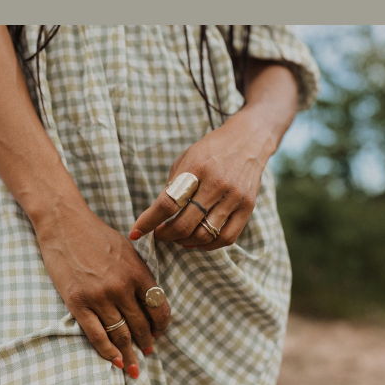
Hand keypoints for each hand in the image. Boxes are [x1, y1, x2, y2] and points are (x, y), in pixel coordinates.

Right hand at [35, 200, 171, 376]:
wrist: (64, 224)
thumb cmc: (96, 234)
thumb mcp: (128, 249)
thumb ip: (139, 273)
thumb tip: (150, 299)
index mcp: (137, 272)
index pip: (159, 306)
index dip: (162, 325)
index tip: (161, 333)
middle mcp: (121, 286)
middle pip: (141, 324)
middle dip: (147, 342)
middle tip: (149, 352)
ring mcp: (99, 296)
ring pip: (120, 333)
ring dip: (130, 352)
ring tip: (134, 365)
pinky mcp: (78, 303)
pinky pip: (97, 335)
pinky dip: (108, 351)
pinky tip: (115, 361)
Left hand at [128, 107, 277, 250]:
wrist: (248, 140)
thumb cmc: (210, 151)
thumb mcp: (186, 159)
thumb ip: (173, 186)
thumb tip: (156, 216)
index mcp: (196, 168)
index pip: (168, 203)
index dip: (148, 221)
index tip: (135, 232)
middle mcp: (216, 184)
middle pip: (185, 224)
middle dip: (166, 235)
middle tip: (159, 234)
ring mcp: (234, 197)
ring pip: (205, 235)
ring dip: (185, 242)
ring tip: (178, 238)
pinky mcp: (248, 207)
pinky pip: (226, 238)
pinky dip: (208, 245)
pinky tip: (198, 240)